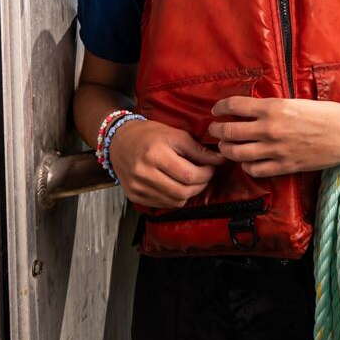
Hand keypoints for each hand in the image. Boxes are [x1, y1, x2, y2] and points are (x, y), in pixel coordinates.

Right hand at [109, 118, 224, 207]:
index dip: (207, 173)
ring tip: (193, 180)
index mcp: (155, 154)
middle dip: (201, 185)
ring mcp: (137, 187)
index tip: (212, 167)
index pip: (189, 175)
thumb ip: (198, 150)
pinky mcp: (134, 195)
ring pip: (175, 201)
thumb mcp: (176, 135)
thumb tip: (220, 159)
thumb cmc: (149, 134)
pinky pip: (164, 204)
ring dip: (190, 192)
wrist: (119, 140)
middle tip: (206, 175)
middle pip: (183, 191)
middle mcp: (144, 173)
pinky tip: (177, 184)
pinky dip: (176, 197)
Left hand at [208, 96, 339, 176]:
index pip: (234, 106)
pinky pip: (254, 170)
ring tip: (226, 146)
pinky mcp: (283, 166)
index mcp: (273, 108)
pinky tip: (247, 161)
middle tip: (215, 129)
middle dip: (217, 130)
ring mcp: (274, 150)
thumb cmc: (326, 114)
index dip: (220, 107)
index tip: (216, 109)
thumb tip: (251, 110)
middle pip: (229, 131)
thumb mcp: (296, 102)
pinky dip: (246, 166)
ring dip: (227, 149)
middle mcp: (269, 129)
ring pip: (236, 153)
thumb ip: (272, 108)